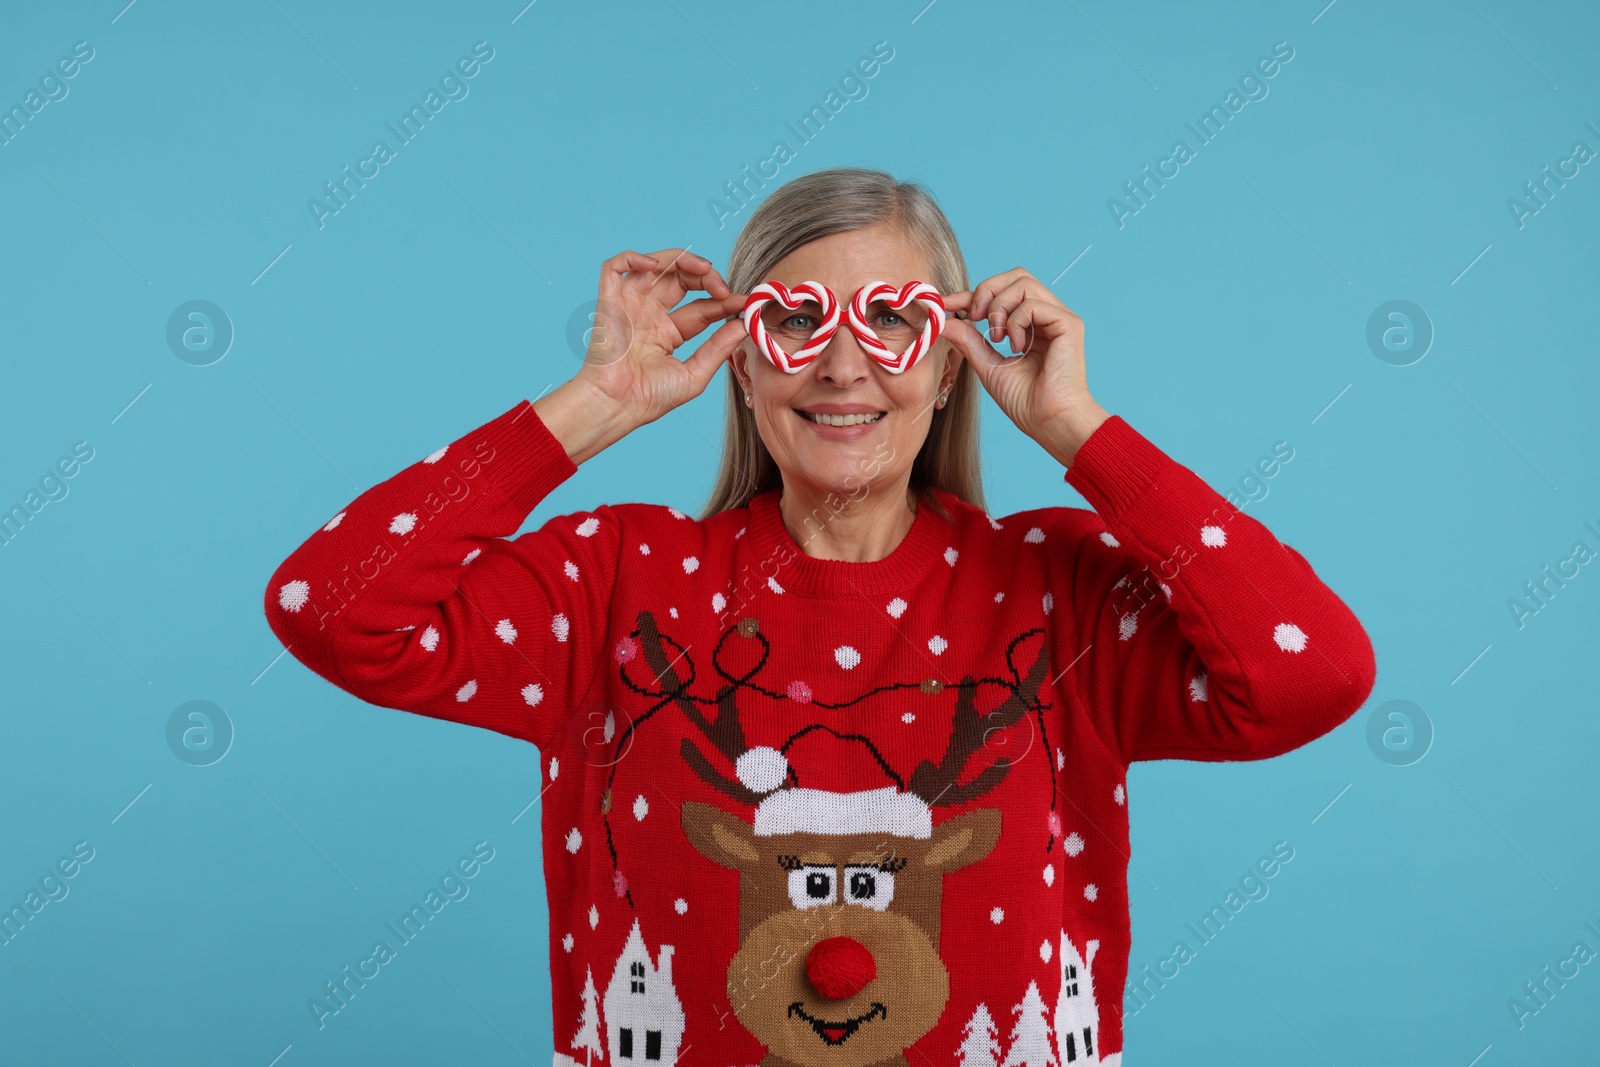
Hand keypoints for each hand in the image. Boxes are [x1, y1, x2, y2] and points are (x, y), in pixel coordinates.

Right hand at [576, 248, 747, 426]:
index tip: (744, 302)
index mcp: (668, 332)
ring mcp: (630, 306)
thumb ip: (719, 347)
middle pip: (681, 279)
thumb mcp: (695, 373)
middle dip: (706, 277)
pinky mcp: (609, 302)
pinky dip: (632, 257)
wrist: (617, 406)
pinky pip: (614, 267)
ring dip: (681, 259)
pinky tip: (655, 265)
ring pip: (655, 265)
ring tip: (703, 268)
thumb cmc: (650, 398)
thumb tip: (745, 324)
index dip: (723, 301)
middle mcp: (649, 314)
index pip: (701, 307)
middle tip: (723, 289)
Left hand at [942, 268, 1109, 465]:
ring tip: (997, 338)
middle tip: (974, 316)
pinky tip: (1016, 347)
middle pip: (1016, 275)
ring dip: (999, 307)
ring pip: (1023, 283)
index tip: (947, 304)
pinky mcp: (1068, 324)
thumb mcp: (987, 364)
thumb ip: (968, 340)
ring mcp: (1058, 318)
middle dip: (987, 289)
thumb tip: (943, 319)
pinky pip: (1033, 304)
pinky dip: (1015, 322)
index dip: (972, 293)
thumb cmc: (1024, 401)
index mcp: (1030, 325)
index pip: (1002, 293)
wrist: (1048, 422)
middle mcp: (1046, 316)